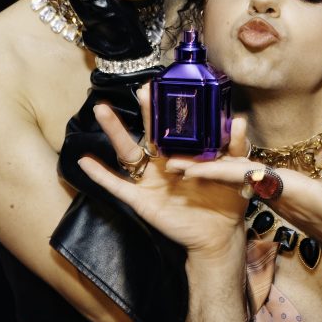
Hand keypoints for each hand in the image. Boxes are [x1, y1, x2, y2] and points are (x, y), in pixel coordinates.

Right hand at [77, 85, 248, 259]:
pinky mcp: (142, 201)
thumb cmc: (226, 201)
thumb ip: (234, 146)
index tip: (162, 85)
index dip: (167, 107)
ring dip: (114, 131)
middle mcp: (162, 162)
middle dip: (144, 111)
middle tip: (142, 89)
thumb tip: (237, 119)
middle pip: (148, 132)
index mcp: (183, 152)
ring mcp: (150, 180)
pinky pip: (118, 186)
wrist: (219, 236)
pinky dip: (101, 175)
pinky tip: (84, 162)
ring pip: (127, 152)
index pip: (173, 125)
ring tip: (101, 110)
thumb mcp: (233, 171)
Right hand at [170, 157, 321, 253]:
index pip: (250, 171)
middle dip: (204, 165)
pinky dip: (217, 181)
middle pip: (234, 167)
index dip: (223, 170)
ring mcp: (273, 185)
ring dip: (206, 170)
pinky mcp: (271, 194)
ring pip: (233, 173)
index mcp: (290, 181)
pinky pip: (238, 185)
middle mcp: (278, 178)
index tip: (196, 168)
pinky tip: (201, 181)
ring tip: (176, 169)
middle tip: (172, 163)